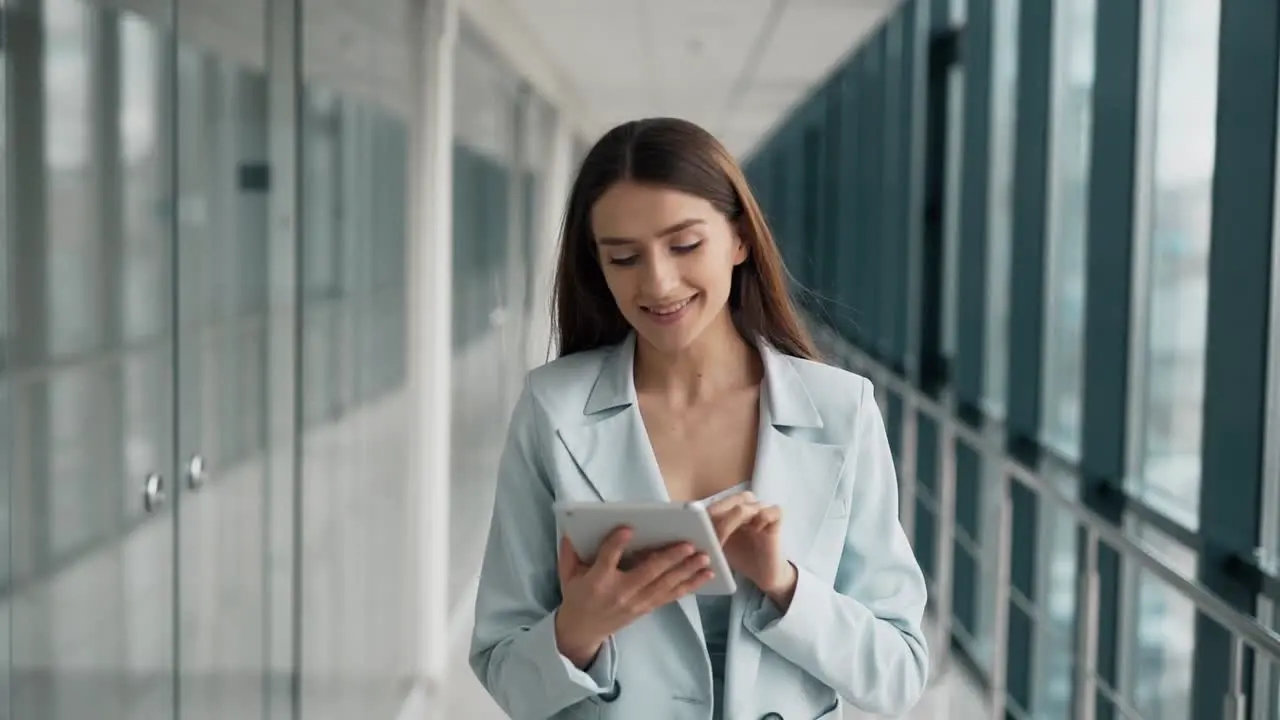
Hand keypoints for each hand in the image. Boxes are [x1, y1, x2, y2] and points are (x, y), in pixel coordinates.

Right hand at [554, 527, 712, 668]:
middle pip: (647, 573)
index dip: (616, 544)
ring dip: (686, 571)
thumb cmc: (577, 597)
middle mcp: (620, 592)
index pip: (607, 560)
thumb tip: (570, 529)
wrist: (583, 631)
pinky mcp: (647, 608)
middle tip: (688, 544)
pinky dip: (690, 585)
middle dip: (669, 558)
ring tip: (704, 558)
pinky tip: (705, 575)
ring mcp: (636, 602)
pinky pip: (671, 595)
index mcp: (597, 581)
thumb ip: (569, 552)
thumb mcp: (567, 574)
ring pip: (664, 585)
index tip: (628, 529)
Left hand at [706, 492, 796, 599]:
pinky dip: (762, 518)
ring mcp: (761, 512)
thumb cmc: (740, 557)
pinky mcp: (776, 521)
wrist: (763, 574)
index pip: (718, 503)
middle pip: (732, 499)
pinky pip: (772, 510)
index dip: (709, 515)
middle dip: (721, 516)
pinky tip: (756, 530)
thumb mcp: (718, 546)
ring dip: (737, 516)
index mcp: (729, 510)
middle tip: (715, 535)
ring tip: (731, 533)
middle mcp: (746, 506)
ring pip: (748, 501)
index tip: (700, 532)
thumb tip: (689, 532)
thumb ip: (708, 535)